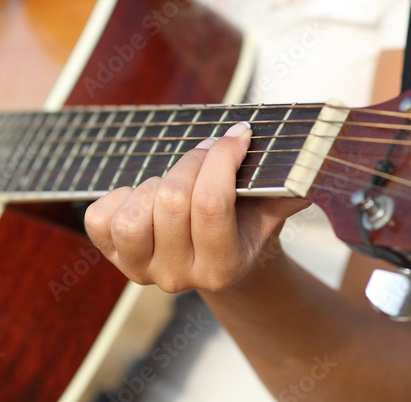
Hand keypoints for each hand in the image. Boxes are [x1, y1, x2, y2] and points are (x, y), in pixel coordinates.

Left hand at [84, 122, 306, 293]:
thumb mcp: (271, 209)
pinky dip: (117, 197)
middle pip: (171, 201)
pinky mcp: (112, 257)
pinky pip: (99, 219)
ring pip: (132, 218)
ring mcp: (141, 270)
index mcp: (223, 267)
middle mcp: (179, 276)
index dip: (221, 157)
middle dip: (192, 161)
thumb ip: (288, 188)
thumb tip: (310, 164)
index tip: (238, 134)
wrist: (218, 261)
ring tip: (172, 182)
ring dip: (153, 185)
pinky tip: (142, 195)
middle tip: (208, 150)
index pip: (212, 204)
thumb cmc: (244, 224)